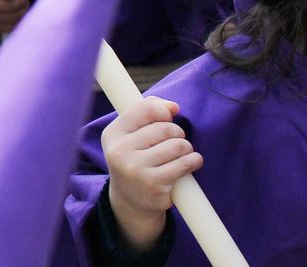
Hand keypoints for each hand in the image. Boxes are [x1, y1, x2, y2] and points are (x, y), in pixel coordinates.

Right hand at [103, 96, 199, 250]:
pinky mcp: (154, 184)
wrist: (130, 201)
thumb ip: (147, 113)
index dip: (162, 110)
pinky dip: (194, 161)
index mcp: (113, 134)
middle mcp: (120, 151)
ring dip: (186, 148)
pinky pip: (185, 164)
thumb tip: (172, 106)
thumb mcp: (131, 136)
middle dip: (177, 133)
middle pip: (165, 128)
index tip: (168, 116)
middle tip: (174, 142)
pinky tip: (190, 163)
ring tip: (181, 154)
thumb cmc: (135, 159)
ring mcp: (136, 169)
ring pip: (178, 145)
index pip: (143, 109)